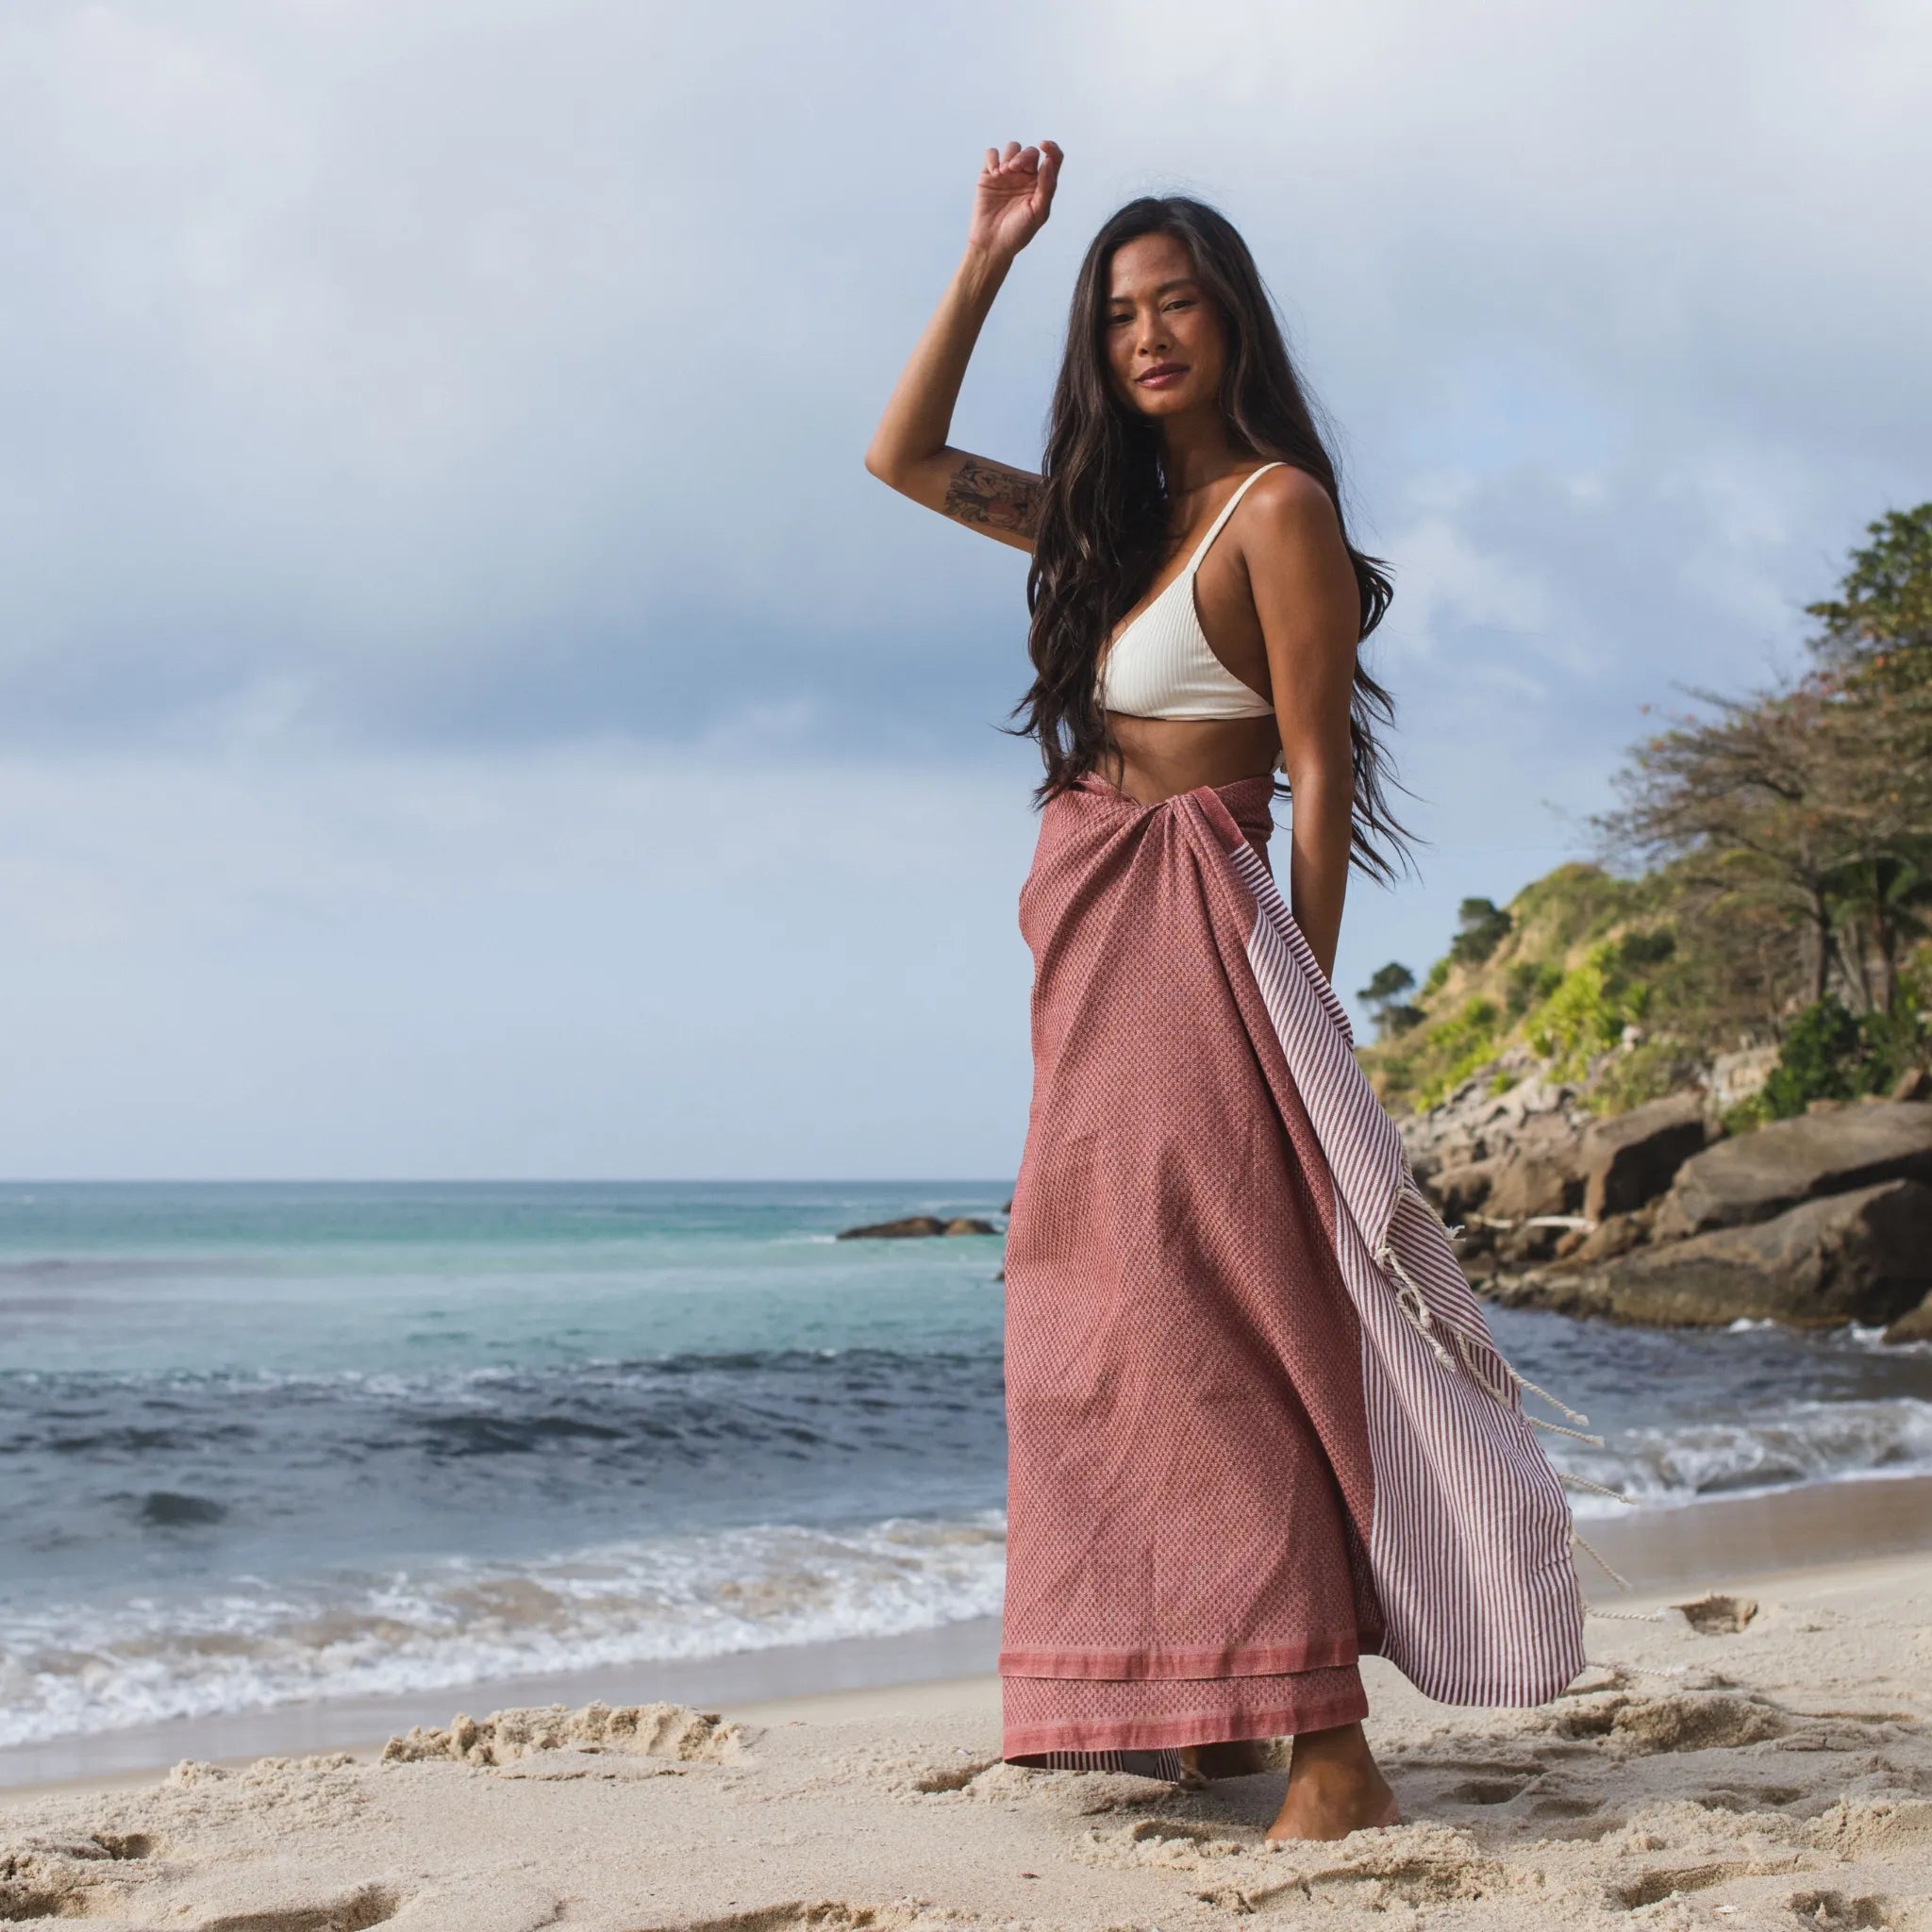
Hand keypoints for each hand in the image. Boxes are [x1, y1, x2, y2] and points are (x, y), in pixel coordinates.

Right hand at [966, 140, 1062, 259]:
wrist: (992, 244)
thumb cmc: (1018, 232)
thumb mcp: (1038, 212)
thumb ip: (1046, 187)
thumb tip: (1048, 161)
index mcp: (1041, 185)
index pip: (1053, 159)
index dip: (1052, 148)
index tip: (1045, 146)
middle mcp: (1026, 177)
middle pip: (1030, 152)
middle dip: (1023, 156)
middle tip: (1013, 169)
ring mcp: (1007, 175)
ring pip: (1012, 148)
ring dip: (1009, 155)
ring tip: (1003, 172)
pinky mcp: (989, 175)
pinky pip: (992, 154)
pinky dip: (992, 158)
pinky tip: (993, 173)